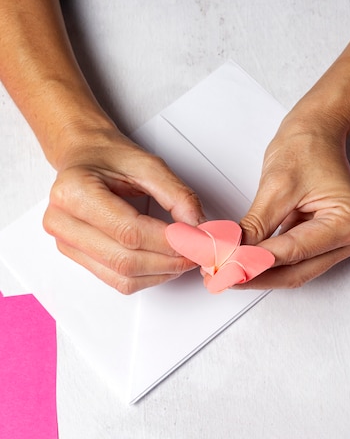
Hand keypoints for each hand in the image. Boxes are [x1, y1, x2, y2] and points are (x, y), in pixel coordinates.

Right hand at [43, 127, 204, 292]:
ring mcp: (67, 242)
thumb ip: (177, 195)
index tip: (194, 240)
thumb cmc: (108, 158)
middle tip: (195, 252)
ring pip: (123, 277)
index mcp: (74, 191)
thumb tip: (197, 228)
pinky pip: (117, 281)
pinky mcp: (76, 257)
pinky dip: (147, 277)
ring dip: (161, 273)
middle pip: (126, 260)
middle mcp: (63, 220)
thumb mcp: (148, 165)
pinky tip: (163, 264)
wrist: (85, 158)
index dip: (168, 242)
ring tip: (182, 258)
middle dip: (169, 261)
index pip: (129, 232)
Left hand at [239, 111, 349, 288]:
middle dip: (255, 276)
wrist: (316, 132)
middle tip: (221, 277)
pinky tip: (241, 263)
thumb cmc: (307, 148)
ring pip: (292, 272)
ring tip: (225, 272)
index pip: (294, 252)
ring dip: (258, 274)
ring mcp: (337, 244)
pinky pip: (291, 262)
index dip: (256, 262)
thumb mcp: (276, 187)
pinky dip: (265, 263)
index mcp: (349, 223)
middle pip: (295, 272)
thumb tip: (233, 253)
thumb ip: (255, 226)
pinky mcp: (321, 244)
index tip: (227, 266)